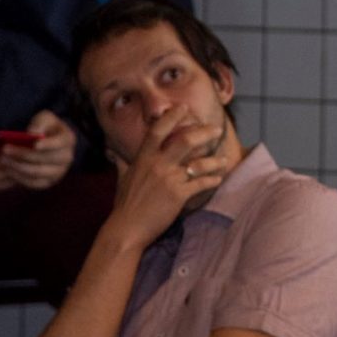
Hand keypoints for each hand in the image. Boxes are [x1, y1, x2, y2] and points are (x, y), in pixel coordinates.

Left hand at [0, 110, 76, 190]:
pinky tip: (9, 170)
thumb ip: (40, 123)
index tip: (34, 144)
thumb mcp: (44, 118)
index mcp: (68, 139)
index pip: (59, 143)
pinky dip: (20, 178)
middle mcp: (67, 158)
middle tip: (5, 150)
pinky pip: (34, 184)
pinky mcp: (49, 182)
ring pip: (38, 172)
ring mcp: (59, 172)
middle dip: (23, 154)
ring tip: (4, 160)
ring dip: (18, 167)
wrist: (48, 142)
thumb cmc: (45, 127)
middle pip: (45, 159)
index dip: (48, 144)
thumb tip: (33, 133)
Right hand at [103, 106, 227, 251]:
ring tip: (224, 159)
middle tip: (217, 129)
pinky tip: (219, 179)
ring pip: (198, 163)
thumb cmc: (124, 205)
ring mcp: (169, 179)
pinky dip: (212, 180)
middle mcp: (158, 164)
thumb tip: (113, 152)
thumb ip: (122, 163)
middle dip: (204, 133)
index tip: (183, 107)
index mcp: (143, 158)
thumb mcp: (122, 179)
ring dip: (214, 160)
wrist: (127, 230)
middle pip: (186, 140)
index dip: (171, 116)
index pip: (157, 130)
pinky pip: (201, 183)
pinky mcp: (179, 195)